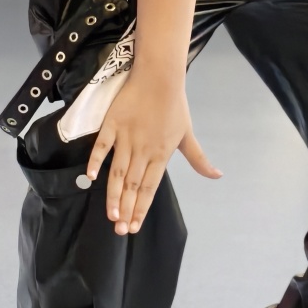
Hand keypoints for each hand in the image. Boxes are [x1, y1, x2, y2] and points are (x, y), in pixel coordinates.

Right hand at [85, 75, 220, 233]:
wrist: (160, 76)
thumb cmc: (174, 106)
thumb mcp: (188, 135)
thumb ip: (199, 159)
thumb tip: (218, 176)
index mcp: (161, 154)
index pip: (150, 188)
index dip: (141, 208)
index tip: (134, 227)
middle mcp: (143, 150)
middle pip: (133, 185)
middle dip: (126, 209)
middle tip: (119, 230)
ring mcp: (127, 138)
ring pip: (118, 172)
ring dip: (114, 194)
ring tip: (110, 214)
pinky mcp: (112, 124)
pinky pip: (102, 146)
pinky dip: (95, 161)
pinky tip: (90, 178)